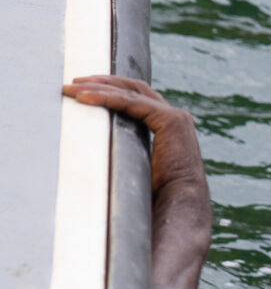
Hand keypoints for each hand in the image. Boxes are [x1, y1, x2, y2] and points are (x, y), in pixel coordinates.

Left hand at [63, 73, 202, 187]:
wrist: (180, 206)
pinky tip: (84, 98)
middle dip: (102, 81)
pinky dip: (106, 98)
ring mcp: (175, 117)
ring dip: (99, 86)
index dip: (110, 90)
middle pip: (134, 87)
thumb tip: (96, 156)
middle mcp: (175, 117)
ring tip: (72, 88)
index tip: (83, 90)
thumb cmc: (160, 197)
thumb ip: (126, 152)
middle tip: (73, 83)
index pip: (138, 98)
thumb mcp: (136, 166)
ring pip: (131, 91)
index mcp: (169, 128)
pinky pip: (131, 102)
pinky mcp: (170, 121)